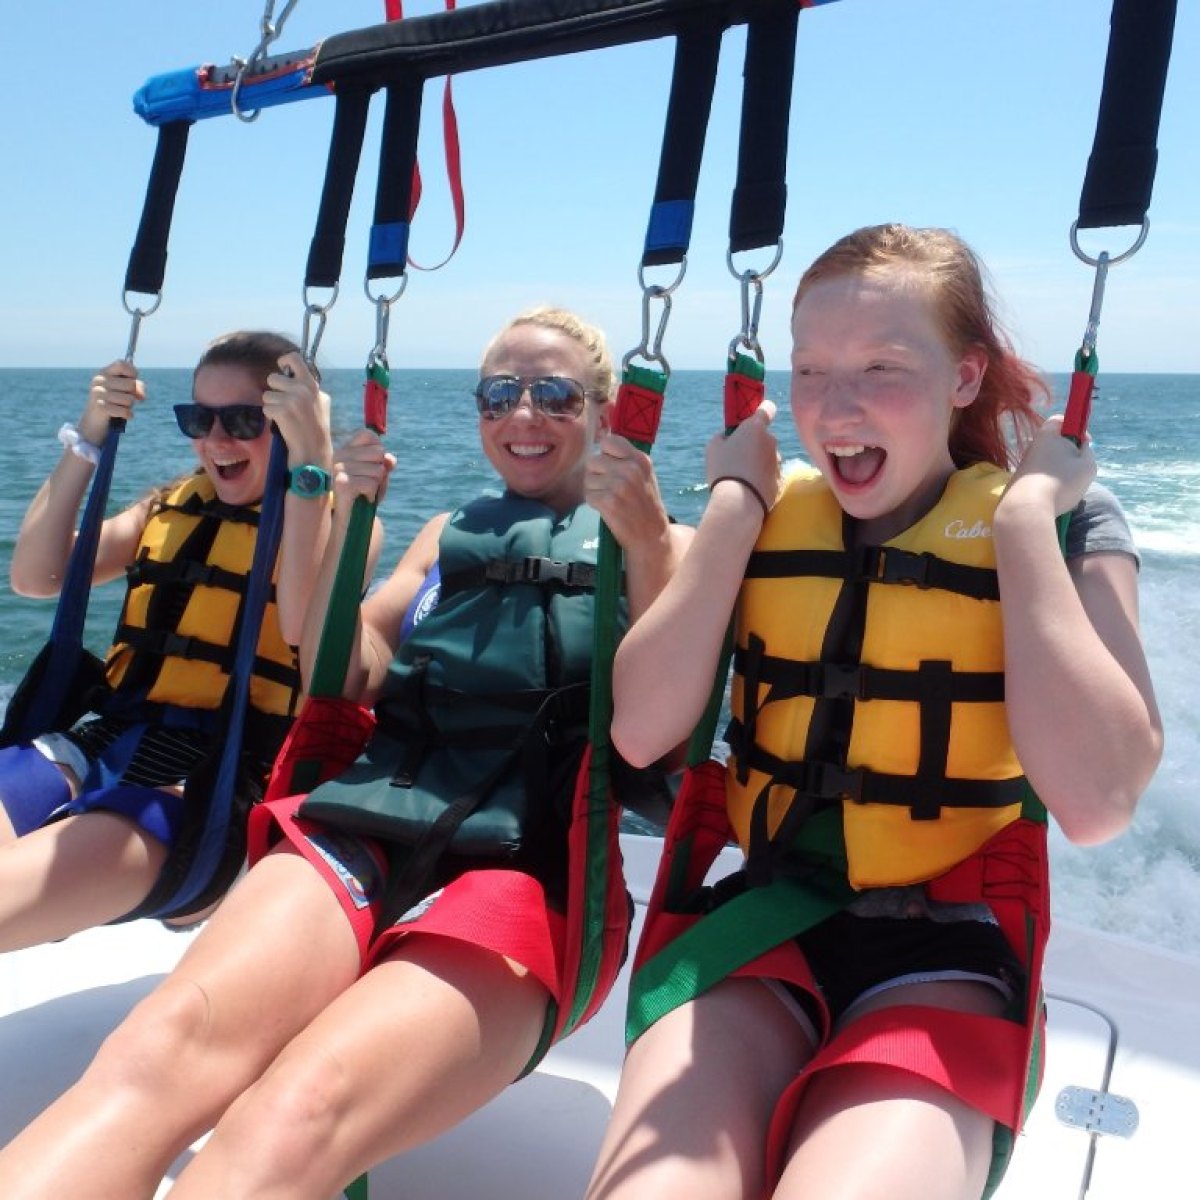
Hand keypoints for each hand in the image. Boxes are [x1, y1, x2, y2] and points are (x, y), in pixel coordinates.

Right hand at [79, 360, 143, 442]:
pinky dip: (128, 415)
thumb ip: (137, 387)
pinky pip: (125, 411)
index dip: (132, 373)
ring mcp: (99, 393)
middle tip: (124, 398)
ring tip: (120, 406)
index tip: (132, 379)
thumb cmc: (114, 399)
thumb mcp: (125, 389)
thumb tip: (141, 396)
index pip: (122, 364)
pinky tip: (124, 414)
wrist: (95, 418)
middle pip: (131, 385)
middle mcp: (100, 380)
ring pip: (130, 400)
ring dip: (129, 406)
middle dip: (133, 394)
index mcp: (105, 372)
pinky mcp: (101, 407)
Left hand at [262, 351, 331, 464]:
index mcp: (312, 385)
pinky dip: (271, 417)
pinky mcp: (282, 411)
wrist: (314, 450)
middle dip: (274, 391)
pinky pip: (266, 408)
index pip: (294, 359)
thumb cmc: (316, 428)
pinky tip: (283, 425)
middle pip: (273, 378)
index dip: (284, 361)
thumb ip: (308, 388)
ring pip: (267, 395)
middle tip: (285, 405)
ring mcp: (292, 400)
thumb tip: (292, 375)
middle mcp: (303, 389)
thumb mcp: (321, 403)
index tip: (282, 367)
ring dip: (272, 406)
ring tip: (286, 417)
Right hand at [332, 428, 395, 508]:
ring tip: (364, 492)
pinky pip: (372, 484)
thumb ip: (385, 464)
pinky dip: (372, 494)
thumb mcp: (378, 476)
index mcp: (346, 449)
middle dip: (381, 471)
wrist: (350, 519)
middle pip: (378, 453)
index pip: (369, 436)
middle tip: (368, 483)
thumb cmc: (364, 493)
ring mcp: (338, 468)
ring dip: (377, 485)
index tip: (372, 465)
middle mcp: (339, 455)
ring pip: (378, 470)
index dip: (379, 451)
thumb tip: (389, 459)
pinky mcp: (341, 483)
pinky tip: (363, 498)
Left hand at [585, 434, 671, 548]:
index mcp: (640, 460)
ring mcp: (619, 486)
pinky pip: (588, 494)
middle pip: (593, 460)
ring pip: (588, 478)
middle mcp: (630, 469)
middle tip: (610, 487)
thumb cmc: (645, 503)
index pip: (608, 442)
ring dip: (595, 489)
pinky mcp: (609, 502)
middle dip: (597, 474)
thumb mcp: (644, 474)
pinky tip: (607, 508)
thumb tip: (601, 438)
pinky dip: (594, 502)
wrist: (651, 535)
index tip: (611, 467)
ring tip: (610, 499)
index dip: (605, 454)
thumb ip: (626, 458)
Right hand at [705, 399, 780, 510]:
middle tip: (735, 457)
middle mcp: (771, 441)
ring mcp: (777, 461)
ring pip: (766, 456)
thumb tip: (729, 437)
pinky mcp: (780, 479)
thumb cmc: (724, 470)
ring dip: (757, 462)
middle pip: (763, 437)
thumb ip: (723, 436)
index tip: (754, 416)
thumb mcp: (713, 447)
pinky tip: (748, 488)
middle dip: (752, 443)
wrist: (739, 502)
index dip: (761, 410)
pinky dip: (761, 478)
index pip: (766, 409)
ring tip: (740, 477)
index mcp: (755, 428)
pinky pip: (769, 474)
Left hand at [1001, 415, 1096, 518]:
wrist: (1026, 508)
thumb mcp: (1087, 466)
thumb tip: (1081, 448)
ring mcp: (1023, 466)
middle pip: (1055, 445)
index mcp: (1047, 436)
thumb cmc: (1061, 483)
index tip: (1084, 441)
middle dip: (1070, 456)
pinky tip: (1054, 502)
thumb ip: (1087, 452)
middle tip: (1079, 470)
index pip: (1060, 420)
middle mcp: (1032, 448)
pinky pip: (1040, 482)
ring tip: (1067, 491)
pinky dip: (1049, 489)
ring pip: (1049, 466)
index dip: (1075, 426)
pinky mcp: (1018, 483)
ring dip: (1061, 475)